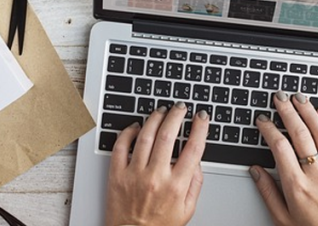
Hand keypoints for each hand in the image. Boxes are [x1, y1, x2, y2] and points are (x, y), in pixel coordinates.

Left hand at [105, 103, 209, 225]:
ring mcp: (134, 174)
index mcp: (176, 186)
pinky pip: (120, 146)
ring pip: (145, 136)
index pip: (193, 148)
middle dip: (176, 115)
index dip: (200, 128)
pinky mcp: (117, 175)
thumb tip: (197, 160)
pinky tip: (136, 127)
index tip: (201, 117)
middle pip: (169, 135)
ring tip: (160, 112)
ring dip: (155, 118)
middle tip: (180, 107)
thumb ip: (195, 183)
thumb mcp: (187, 209)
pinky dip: (128, 132)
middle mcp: (156, 177)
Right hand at [250, 92, 317, 225]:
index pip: (279, 147)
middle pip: (300, 133)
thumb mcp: (282, 218)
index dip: (269, 129)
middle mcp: (315, 174)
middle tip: (280, 97)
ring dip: (309, 111)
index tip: (262, 120)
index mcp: (296, 186)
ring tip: (299, 98)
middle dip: (288, 111)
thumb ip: (267, 192)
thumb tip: (255, 171)